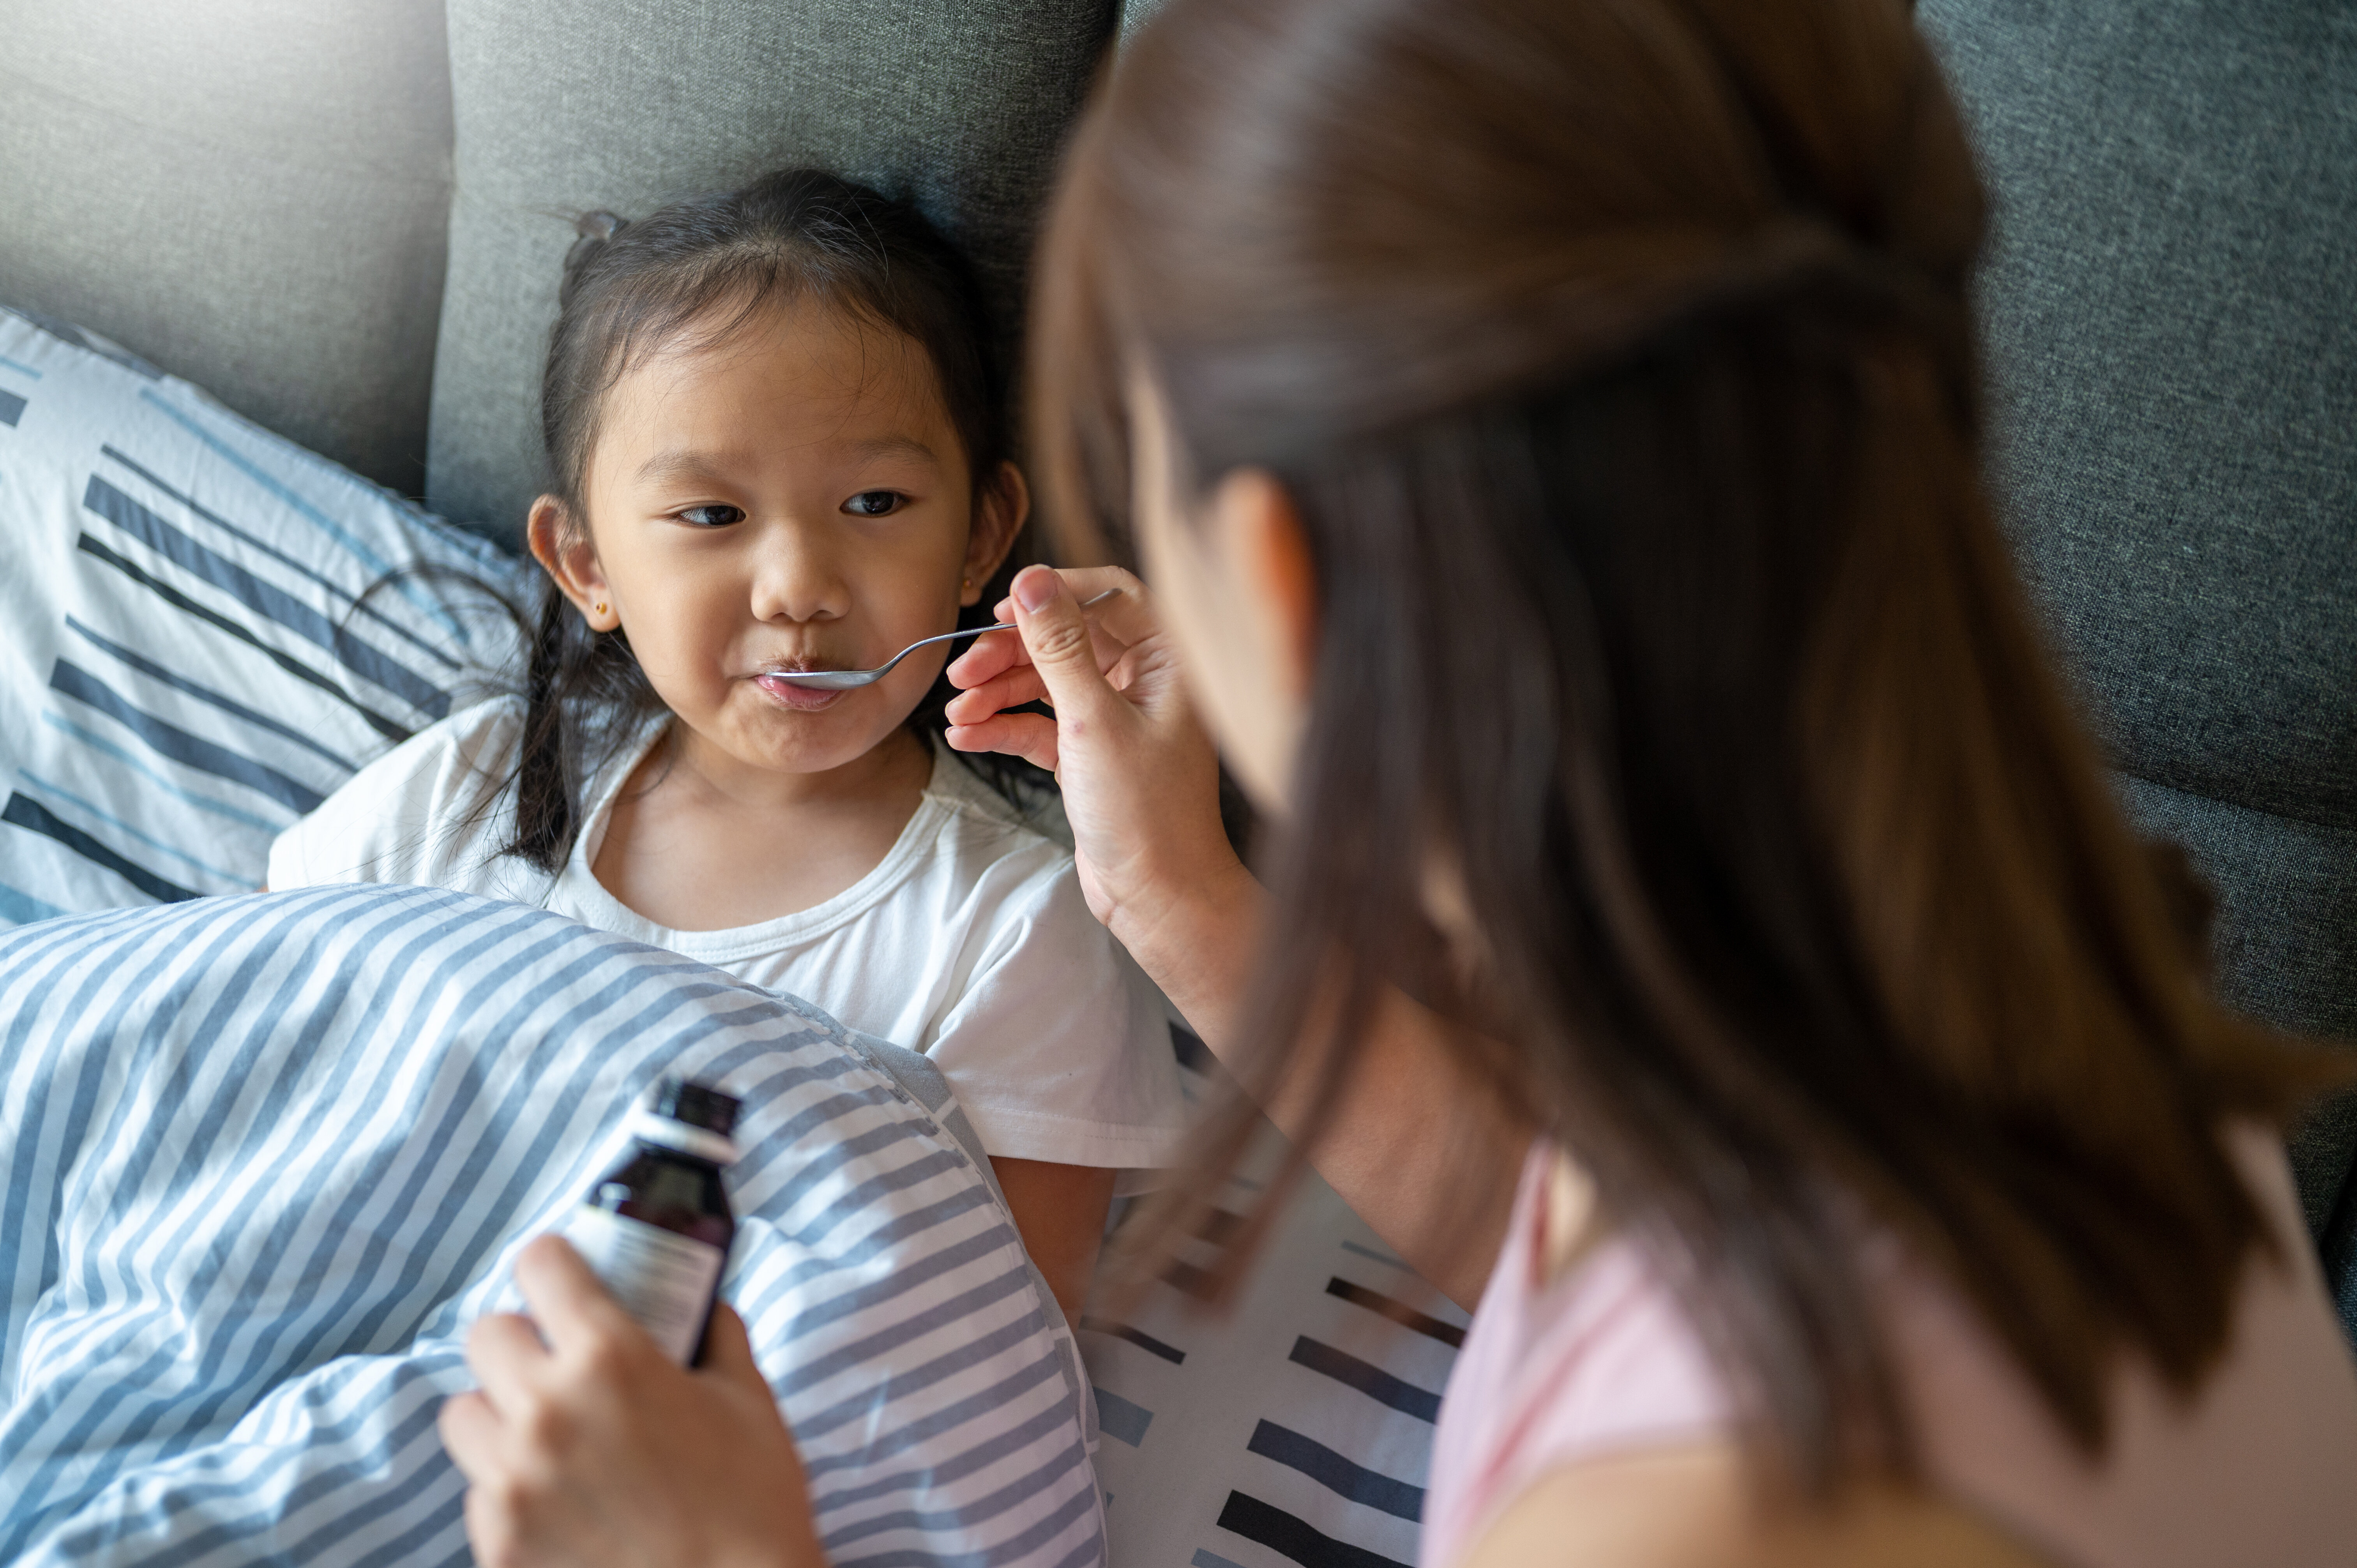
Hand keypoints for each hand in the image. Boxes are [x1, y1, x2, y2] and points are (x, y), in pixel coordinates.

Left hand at [438, 1235, 821, 1567]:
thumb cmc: (751, 1504)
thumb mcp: (747, 1400)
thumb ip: (715, 1338)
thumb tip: (700, 1305)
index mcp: (611, 1359)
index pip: (540, 1265)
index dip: (553, 1263)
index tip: (564, 1275)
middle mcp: (546, 1412)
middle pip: (486, 1335)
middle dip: (522, 1340)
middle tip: (557, 1363)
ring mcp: (512, 1482)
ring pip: (464, 1415)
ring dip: (501, 1415)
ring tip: (547, 1436)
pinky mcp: (497, 1544)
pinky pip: (478, 1492)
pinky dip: (509, 1488)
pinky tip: (560, 1500)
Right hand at [945, 565, 1249, 957]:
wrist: (1158, 896)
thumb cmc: (1146, 813)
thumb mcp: (1092, 721)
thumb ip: (1059, 647)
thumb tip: (1032, 582)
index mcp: (1165, 662)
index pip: (1108, 596)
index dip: (1053, 596)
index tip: (1001, 609)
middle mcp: (1143, 683)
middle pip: (1065, 639)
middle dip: (1010, 651)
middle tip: (962, 671)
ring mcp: (1113, 719)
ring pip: (1045, 682)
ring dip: (997, 691)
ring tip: (957, 710)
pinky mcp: (1088, 754)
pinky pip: (1038, 724)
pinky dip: (1003, 726)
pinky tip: (965, 735)